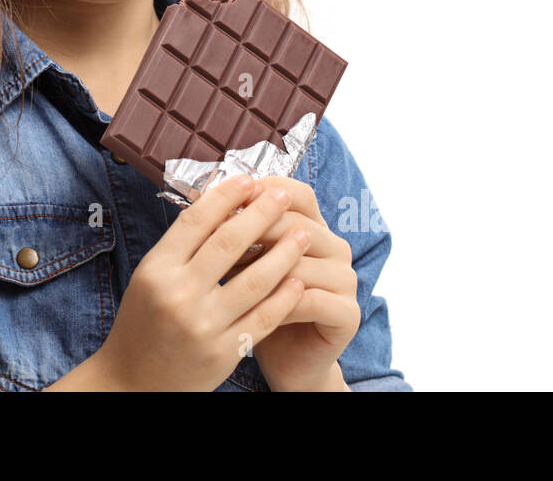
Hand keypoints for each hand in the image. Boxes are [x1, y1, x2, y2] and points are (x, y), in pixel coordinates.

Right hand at [93, 173, 312, 390]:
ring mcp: (203, 325)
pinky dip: (284, 296)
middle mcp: (178, 294)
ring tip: (303, 232)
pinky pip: (263, 317)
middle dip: (261, 213)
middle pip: (229, 242)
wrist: (132, 383)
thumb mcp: (149, 278)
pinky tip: (298, 279)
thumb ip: (180, 247)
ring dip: (284, 252)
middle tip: (283, 194)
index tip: (249, 180)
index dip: (226, 196)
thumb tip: (220, 203)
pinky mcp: (223, 353)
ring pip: (255, 279)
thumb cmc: (143, 324)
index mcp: (156, 269)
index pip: (196, 220)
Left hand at [222, 175, 359, 390]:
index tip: (225, 200)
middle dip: (253, 231)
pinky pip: (310, 299)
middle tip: (217, 244)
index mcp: (314, 226)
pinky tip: (249, 309)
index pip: (297, 194)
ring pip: (301, 261)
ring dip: (261, 269)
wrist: (285, 361)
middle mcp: (335, 247)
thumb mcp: (243, 264)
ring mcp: (346, 279)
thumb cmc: (255, 307)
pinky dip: (277, 302)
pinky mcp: (348, 313)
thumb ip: (235, 234)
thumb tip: (204, 202)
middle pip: (296, 223)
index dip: (263, 192)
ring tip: (228, 279)